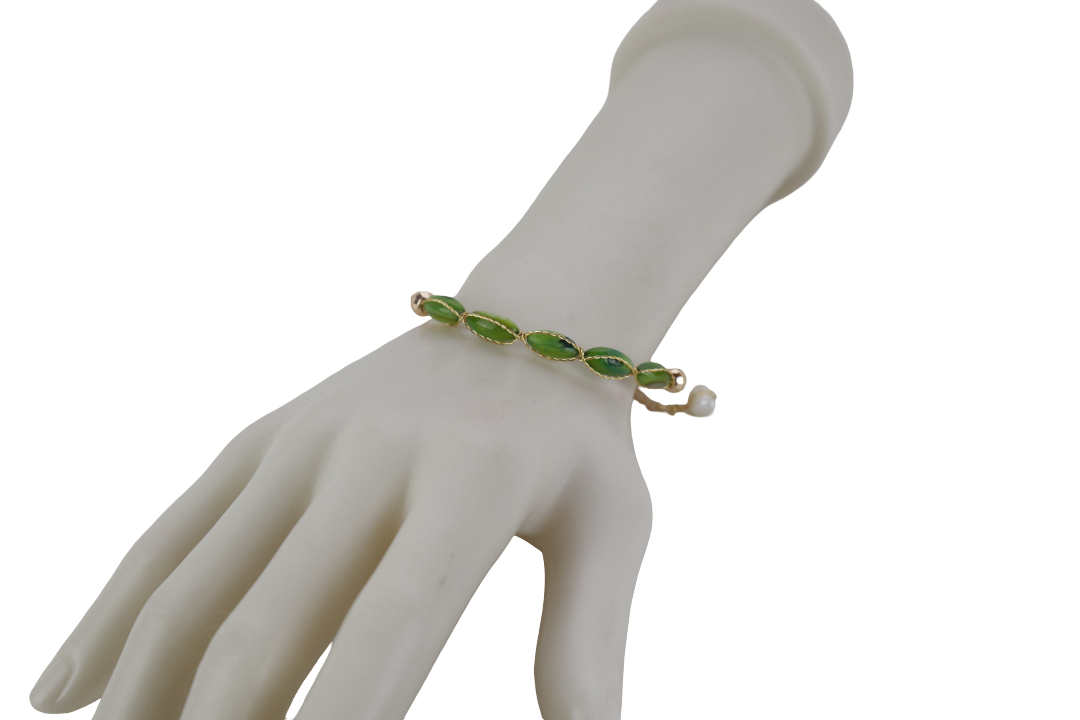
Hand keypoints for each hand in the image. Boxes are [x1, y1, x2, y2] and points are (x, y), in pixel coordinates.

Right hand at [31, 321, 651, 719]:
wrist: (521, 327)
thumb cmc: (572, 448)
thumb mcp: (614, 530)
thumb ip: (586, 641)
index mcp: (467, 485)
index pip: (392, 623)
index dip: (343, 718)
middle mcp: (367, 459)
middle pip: (267, 623)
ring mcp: (299, 446)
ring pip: (191, 584)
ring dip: (144, 691)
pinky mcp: (259, 442)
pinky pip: (169, 534)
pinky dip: (111, 615)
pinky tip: (66, 691)